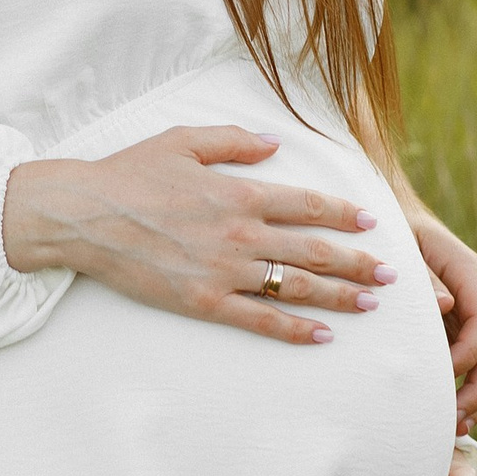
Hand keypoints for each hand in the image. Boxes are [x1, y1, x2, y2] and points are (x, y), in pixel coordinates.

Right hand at [2, 128, 394, 343]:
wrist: (84, 215)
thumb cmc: (129, 174)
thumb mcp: (182, 140)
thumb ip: (234, 141)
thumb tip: (275, 142)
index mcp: (239, 192)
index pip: (308, 205)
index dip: (344, 215)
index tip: (372, 223)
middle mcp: (241, 233)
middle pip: (314, 251)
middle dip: (358, 262)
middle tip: (392, 274)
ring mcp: (224, 271)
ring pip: (296, 286)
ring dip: (339, 296)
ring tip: (370, 304)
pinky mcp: (203, 301)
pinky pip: (259, 319)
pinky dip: (294, 328)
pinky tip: (321, 335)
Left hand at [408, 211, 476, 424]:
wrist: (388, 222)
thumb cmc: (389, 232)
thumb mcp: (399, 245)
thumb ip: (421, 275)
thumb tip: (446, 306)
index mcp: (467, 271)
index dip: (469, 351)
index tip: (445, 372)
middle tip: (456, 418)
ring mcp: (473, 314)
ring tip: (456, 426)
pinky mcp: (461, 330)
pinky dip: (470, 390)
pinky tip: (453, 415)